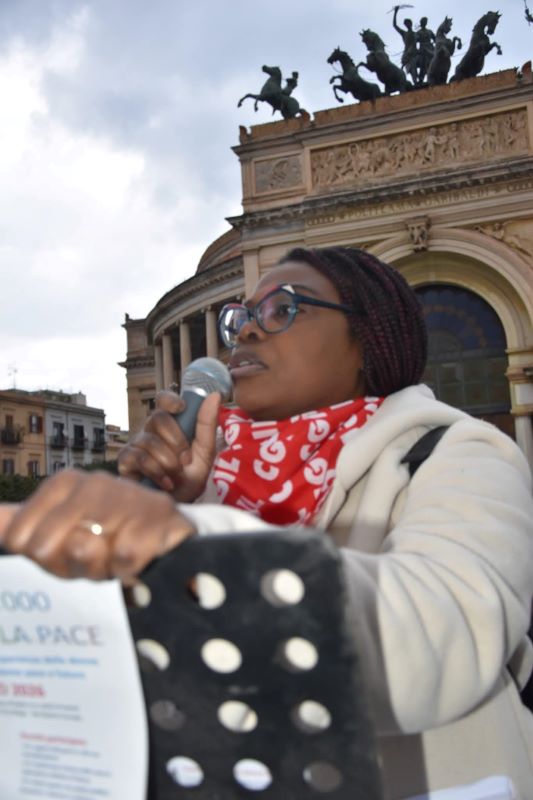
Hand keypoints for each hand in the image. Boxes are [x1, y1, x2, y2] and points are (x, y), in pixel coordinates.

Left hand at [0, 469, 195, 579]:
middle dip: (69, 567)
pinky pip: (121, 559)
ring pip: (84, 552)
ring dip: (99, 570)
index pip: (21, 539)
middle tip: (94, 560)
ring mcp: (125, 496)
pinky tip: (138, 560)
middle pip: (46, 549)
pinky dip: (127, 570)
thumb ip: (19, 524)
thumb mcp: (59, 531)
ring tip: (115, 560)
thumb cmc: (109, 536)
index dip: (44, 559)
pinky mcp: (156, 516)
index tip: (67, 552)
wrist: (169, 535)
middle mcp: (91, 483)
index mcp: (63, 483)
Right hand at [118, 390, 220, 501]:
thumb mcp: (206, 452)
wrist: (179, 505)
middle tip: (186, 460)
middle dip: (177, 440)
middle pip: (157, 417)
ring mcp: (136, 445)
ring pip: (150, 440)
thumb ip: (207, 424)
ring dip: (169, 461)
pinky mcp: (126, 462)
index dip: (170, 400)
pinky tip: (166, 483)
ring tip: (177, 476)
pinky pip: (139, 458)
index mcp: (170, 424)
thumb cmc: (190, 478)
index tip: (181, 408)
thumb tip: (214, 395)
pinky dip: (157, 472)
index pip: (163, 400)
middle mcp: (150, 431)